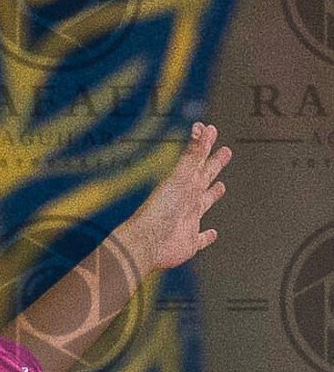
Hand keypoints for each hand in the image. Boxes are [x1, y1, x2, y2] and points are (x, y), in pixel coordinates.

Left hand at [130, 121, 229, 273]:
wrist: (146, 243)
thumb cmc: (159, 210)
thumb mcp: (180, 178)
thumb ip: (193, 154)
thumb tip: (203, 128)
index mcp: (185, 183)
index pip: (199, 159)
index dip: (206, 144)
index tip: (211, 130)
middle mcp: (187, 200)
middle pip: (205, 177)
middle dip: (215, 164)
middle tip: (225, 152)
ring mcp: (188, 221)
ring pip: (204, 204)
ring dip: (212, 195)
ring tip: (220, 186)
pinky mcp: (189, 242)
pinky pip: (201, 239)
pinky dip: (208, 236)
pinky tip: (213, 234)